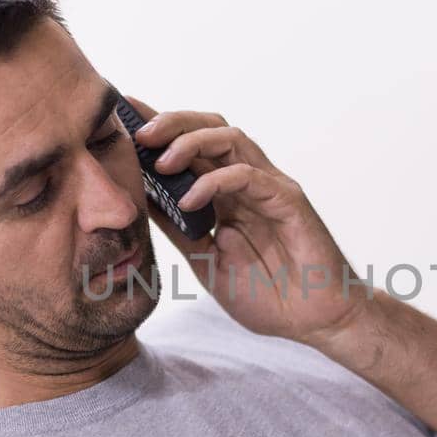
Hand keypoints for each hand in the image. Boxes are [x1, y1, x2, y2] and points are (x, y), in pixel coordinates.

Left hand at [123, 96, 367, 343]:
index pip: (193, 146)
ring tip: (159, 161)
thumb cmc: (267, 294)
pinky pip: (249, 176)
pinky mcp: (290, 201)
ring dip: (190, 142)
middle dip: (171, 122)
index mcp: (228, 193)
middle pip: (211, 128)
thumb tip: (138, 198)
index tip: (123, 114)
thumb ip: (178, 229)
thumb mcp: (205, 260)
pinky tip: (189, 201)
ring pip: (231, 139)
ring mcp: (270, 187)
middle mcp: (249, 181)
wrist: (313, 321)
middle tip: (136, 132)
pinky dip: (215, 182)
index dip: (161, 126)